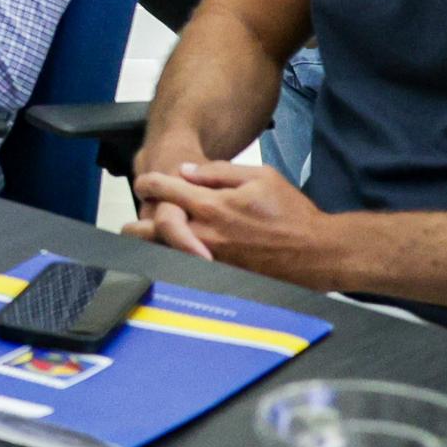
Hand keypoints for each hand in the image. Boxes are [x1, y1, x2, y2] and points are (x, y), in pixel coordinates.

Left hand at [126, 158, 327, 281]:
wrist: (317, 252)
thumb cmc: (292, 213)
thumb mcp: (260, 176)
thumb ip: (219, 172)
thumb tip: (187, 171)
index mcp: (213, 205)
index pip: (166, 190)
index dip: (148, 182)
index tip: (143, 181)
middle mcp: (206, 234)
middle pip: (154, 229)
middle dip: (136, 225)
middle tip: (129, 224)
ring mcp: (212, 258)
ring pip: (167, 253)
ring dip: (153, 246)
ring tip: (141, 242)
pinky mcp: (222, 275)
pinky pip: (188, 268)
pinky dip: (176, 261)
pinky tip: (172, 259)